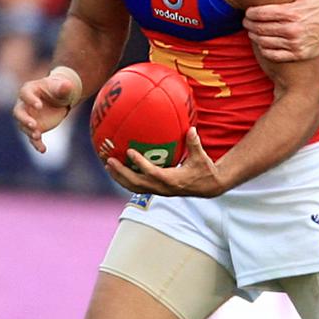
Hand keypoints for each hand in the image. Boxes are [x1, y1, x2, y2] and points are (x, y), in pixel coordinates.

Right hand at [13, 70, 80, 152]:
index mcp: (28, 90)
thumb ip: (63, 87)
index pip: (25, 95)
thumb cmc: (57, 89)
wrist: (59, 99)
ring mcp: (27, 118)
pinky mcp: (34, 128)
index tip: (39, 106)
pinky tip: (43, 150)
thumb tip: (67, 85)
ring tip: (37, 136)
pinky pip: (32, 138)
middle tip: (33, 125)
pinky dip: (37, 144)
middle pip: (18, 112)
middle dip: (24, 119)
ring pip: (23, 126)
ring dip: (29, 132)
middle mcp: (24, 105)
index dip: (30, 100)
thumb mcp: (62, 87)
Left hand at [105, 128, 224, 197]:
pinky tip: (119, 169)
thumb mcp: (201, 157)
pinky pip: (138, 186)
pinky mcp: (157, 190)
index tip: (129, 151)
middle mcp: (163, 187)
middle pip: (137, 183)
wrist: (208, 187)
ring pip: (134, 187)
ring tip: (109, 166)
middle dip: (121, 173)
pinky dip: (127, 179)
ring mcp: (159, 190)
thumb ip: (194, 143)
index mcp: (172, 179)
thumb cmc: (205, 170)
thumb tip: (191, 128)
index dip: (140, 163)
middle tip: (110, 161)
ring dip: (120, 177)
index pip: (152, 172)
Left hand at [243, 0, 318, 60]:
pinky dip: (264, 50)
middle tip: (246, 22)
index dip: (250, 13)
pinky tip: (262, 44)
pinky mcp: (297, 54)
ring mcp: (294, 44)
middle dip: (249, 25)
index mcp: (292, 12)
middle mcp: (292, 29)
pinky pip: (273, 55)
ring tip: (252, 32)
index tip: (247, 13)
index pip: (262, 13)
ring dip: (254, 37)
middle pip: (260, 28)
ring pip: (264, 42)